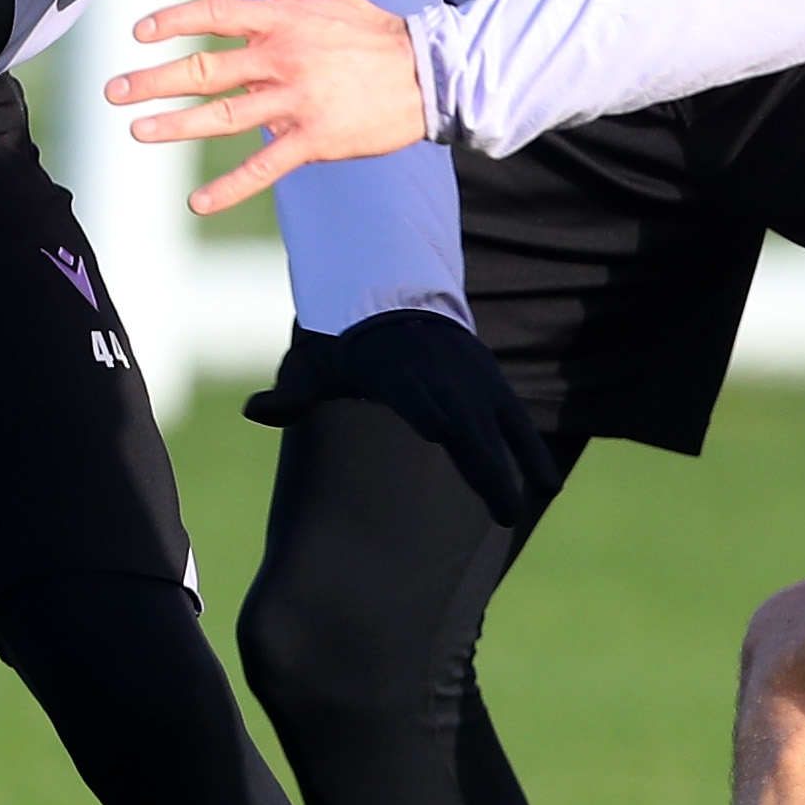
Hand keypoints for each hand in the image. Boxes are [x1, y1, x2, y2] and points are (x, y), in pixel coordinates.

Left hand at [105, 0, 428, 216]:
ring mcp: (295, 101)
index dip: (171, 21)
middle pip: (204, 68)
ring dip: (175, 126)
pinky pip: (263, 167)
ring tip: (137, 131)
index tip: (139, 34)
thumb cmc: (372, 30)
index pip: (213, 14)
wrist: (426, 74)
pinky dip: (230, 188)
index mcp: (280, 21)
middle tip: (113, 91)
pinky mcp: (312, 139)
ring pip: (223, 116)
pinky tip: (198, 202)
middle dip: (153, 80)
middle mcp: (280, 59)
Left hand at [245, 310, 560, 525]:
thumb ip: (293, 392)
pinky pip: (516, 419)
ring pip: (497, 425)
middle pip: (468, 421)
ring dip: (511, 467)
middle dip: (484, 463)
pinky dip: (531, 448)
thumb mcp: (315, 360)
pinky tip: (548, 484)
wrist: (394, 293)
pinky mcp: (489, 381)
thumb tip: (256, 410)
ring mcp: (471, 379)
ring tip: (516, 511)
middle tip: (500, 510)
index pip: (418, 389)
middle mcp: (441, 375)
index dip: (431, 407)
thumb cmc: (346, 341)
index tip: (444, 430)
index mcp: (397, 370)